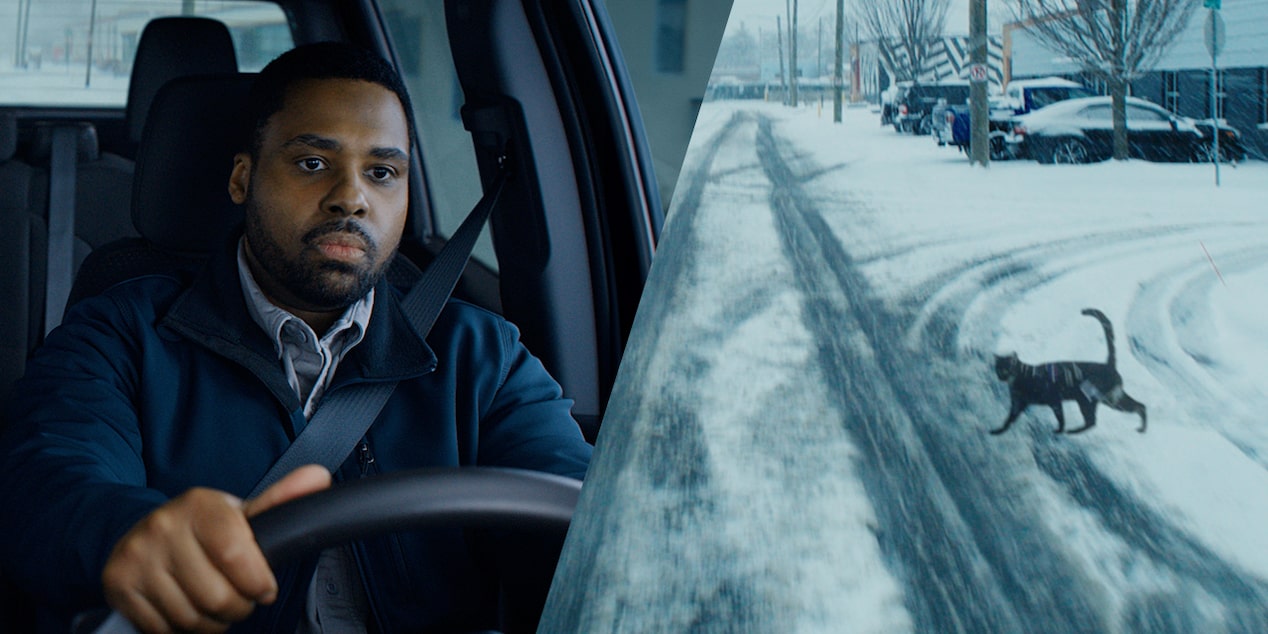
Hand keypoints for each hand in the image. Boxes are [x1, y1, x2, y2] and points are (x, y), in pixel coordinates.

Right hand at [102, 465, 331, 632]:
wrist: (140, 531)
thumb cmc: (202, 527)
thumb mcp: (239, 513)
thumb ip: (280, 501)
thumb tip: (320, 476)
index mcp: (200, 505)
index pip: (236, 554)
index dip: (257, 582)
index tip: (264, 588)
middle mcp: (164, 526)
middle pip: (218, 595)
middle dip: (238, 607)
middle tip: (238, 597)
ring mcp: (137, 557)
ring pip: (192, 618)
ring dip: (212, 622)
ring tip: (212, 602)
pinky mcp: (118, 585)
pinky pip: (163, 629)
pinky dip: (181, 629)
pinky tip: (185, 607)